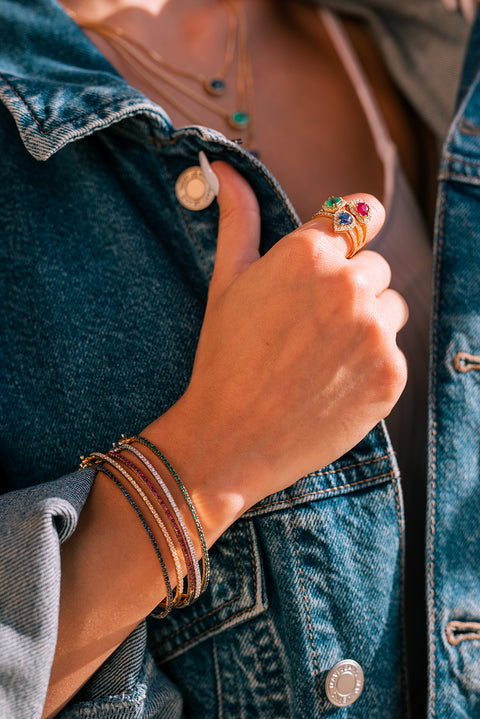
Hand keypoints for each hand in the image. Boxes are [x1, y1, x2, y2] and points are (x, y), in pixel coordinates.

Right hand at [146, 162, 407, 537]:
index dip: (347, 238)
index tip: (334, 261)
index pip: (360, 214)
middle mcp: (348, 283)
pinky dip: (372, 366)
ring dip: (368, 325)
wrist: (231, 437)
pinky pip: (394, 352)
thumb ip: (236, 220)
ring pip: (391, 308)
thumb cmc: (224, 358)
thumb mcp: (226, 283)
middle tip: (310, 329)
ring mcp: (374, 330)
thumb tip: (223, 169)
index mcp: (308, 252)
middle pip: (375, 267)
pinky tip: (333, 384)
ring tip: (322, 358)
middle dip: (351, 289)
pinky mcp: (391, 373)